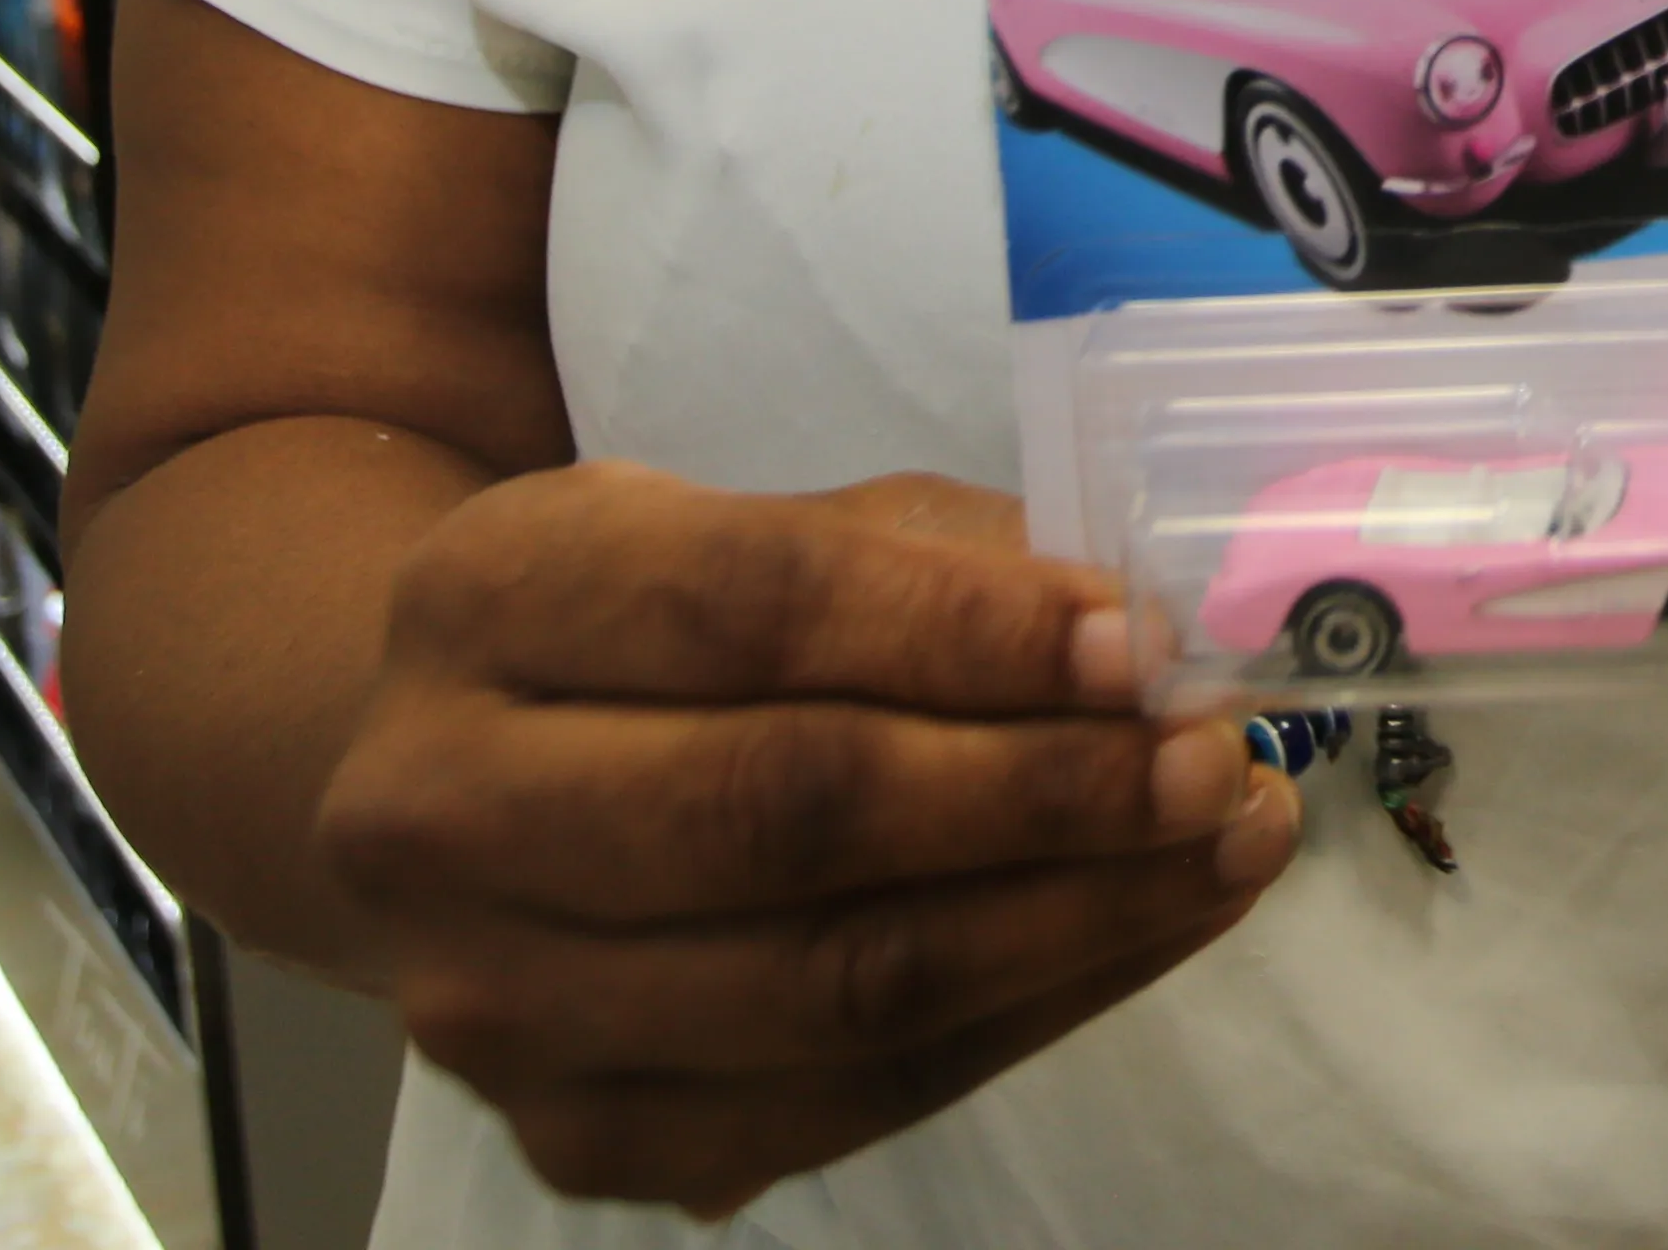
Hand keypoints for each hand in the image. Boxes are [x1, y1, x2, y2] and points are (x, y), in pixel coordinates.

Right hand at [314, 466, 1293, 1215]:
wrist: (475, 796)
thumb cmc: (666, 636)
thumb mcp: (757, 528)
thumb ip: (935, 569)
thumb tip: (1142, 644)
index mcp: (484, 599)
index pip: (748, 609)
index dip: (961, 630)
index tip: (1137, 640)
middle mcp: (440, 810)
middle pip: (782, 814)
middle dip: (1038, 792)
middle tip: (1214, 761)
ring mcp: (496, 1004)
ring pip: (831, 987)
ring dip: (1073, 918)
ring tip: (1227, 847)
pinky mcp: (579, 1138)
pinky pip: (849, 1099)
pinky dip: (1028, 1012)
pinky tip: (1143, 932)